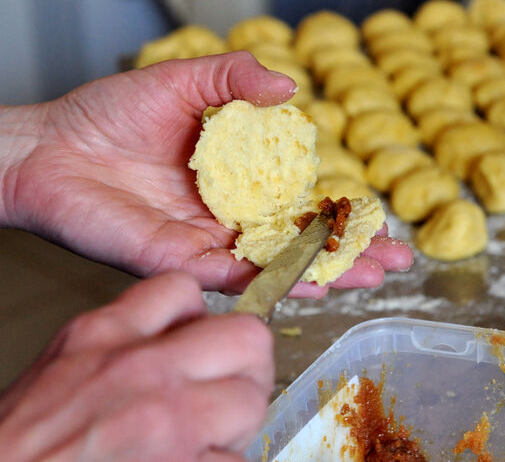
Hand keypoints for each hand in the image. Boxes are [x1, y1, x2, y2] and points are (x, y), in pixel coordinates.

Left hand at [0, 52, 411, 296]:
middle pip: (299, 240)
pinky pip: (232, 273)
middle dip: (350, 252)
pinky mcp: (177, 260)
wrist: (48, 147)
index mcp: (236, 180)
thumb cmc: (109, 113)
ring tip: (370, 276)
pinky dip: (272, 278)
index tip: (383, 220)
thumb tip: (291, 87)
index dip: (342, 211)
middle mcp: (229, 217)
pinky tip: (313, 283)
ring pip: (275, 262)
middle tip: (397, 261)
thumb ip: (235, 79)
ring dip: (325, 272)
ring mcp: (206, 242)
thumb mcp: (184, 81)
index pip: (302, 200)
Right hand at [0, 272, 271, 460]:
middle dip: (248, 366)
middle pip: (248, 337)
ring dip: (236, 423)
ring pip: (251, 399)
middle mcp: (142, 369)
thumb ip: (120, 346)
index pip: (184, 288)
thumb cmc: (20, 447)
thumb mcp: (62, 371)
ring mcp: (168, 419)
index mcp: (103, 336)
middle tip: (230, 390)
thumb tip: (176, 342)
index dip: (204, 318)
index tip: (204, 344)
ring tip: (207, 438)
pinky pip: (236, 456)